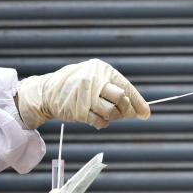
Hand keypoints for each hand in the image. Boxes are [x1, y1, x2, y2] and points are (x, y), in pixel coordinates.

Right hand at [17, 58, 148, 129]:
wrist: (47, 92)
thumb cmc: (77, 86)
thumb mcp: (94, 79)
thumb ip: (115, 91)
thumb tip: (138, 110)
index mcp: (101, 69)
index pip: (126, 87)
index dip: (138, 102)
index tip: (146, 113)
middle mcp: (94, 80)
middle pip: (121, 98)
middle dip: (125, 110)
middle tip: (122, 114)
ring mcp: (86, 95)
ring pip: (112, 111)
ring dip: (112, 117)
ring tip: (105, 114)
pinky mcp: (79, 110)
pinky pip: (100, 121)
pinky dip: (102, 123)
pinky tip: (97, 119)